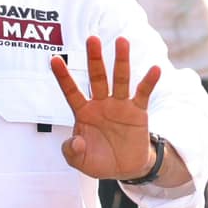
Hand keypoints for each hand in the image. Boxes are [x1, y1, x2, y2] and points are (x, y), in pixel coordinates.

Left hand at [50, 36, 163, 179]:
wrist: (124, 168)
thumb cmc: (98, 160)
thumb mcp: (79, 161)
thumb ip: (71, 152)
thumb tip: (76, 142)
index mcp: (84, 112)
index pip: (71, 91)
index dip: (63, 77)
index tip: (53, 59)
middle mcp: (101, 103)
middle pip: (97, 77)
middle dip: (94, 59)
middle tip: (92, 38)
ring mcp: (120, 105)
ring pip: (120, 79)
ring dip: (121, 61)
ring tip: (122, 41)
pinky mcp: (138, 111)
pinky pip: (143, 93)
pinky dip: (149, 81)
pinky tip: (155, 69)